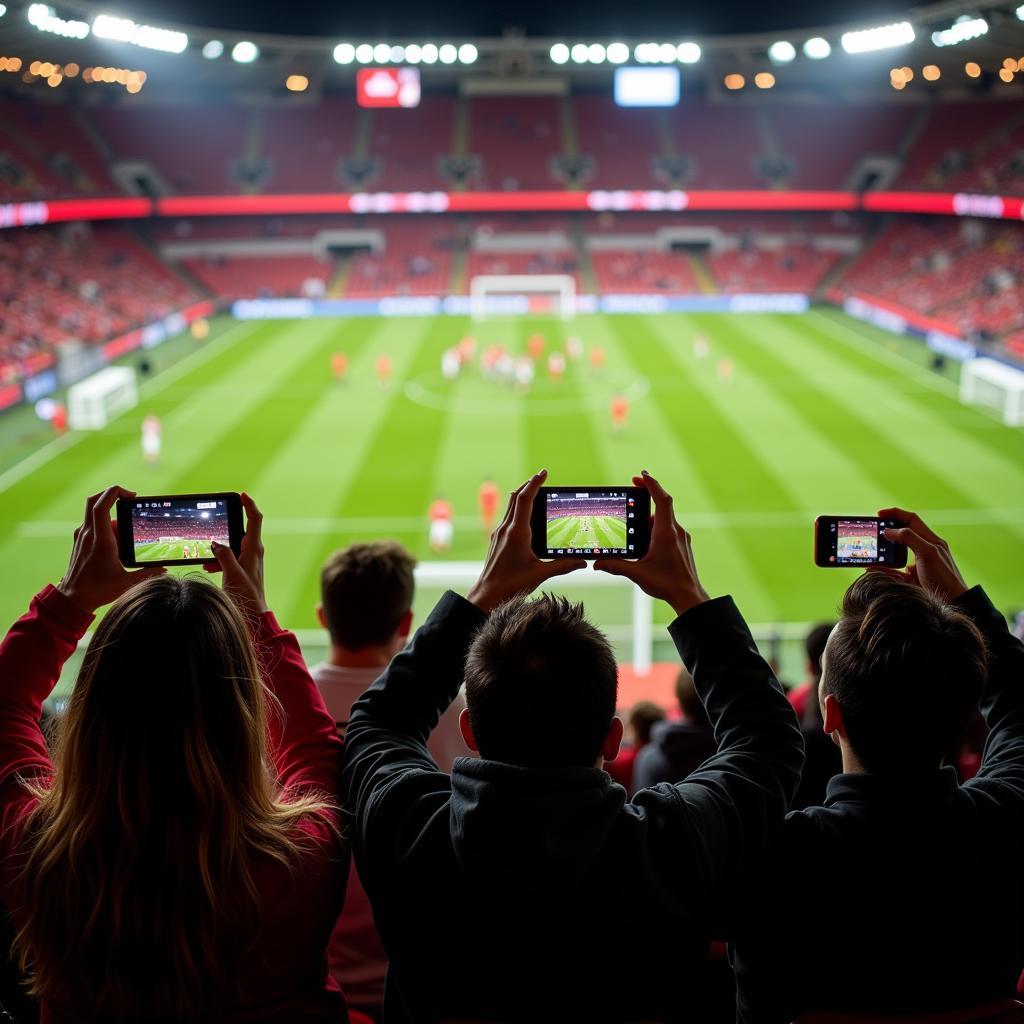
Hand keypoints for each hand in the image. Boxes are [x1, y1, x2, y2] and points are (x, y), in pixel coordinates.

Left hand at [58, 486, 164, 613]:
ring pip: (94, 512)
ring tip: (127, 533)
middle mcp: (88, 534)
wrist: (72, 598)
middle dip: (112, 493)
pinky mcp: (80, 541)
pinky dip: (106, 525)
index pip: (101, 506)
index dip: (115, 492)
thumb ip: (147, 573)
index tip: (132, 495)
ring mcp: (82, 536)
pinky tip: (117, 540)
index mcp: (100, 540)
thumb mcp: (126, 582)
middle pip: (94, 500)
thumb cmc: (98, 590)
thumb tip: (164, 568)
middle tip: (129, 499)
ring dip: (112, 515)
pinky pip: (93, 524)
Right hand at [207, 492, 268, 616]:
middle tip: (212, 524)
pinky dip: (218, 558)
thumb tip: (216, 542)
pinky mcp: (242, 567)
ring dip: (218, 547)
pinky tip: (208, 566)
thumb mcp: (232, 574)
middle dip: (225, 526)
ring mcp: (248, 559)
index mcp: (254, 549)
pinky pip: (229, 556)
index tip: (241, 494)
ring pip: (231, 544)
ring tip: (206, 557)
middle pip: (240, 529)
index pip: (255, 519)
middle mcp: (254, 551)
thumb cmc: (246, 596)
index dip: (249, 504)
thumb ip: (224, 556)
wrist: (255, 614)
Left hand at [466, 469, 585, 612]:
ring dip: (523, 495)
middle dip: (529, 485)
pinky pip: (508, 517)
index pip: (526, 499)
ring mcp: (499, 533)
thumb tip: (583, 561)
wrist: (487, 594)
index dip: (535, 483)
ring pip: (510, 506)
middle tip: (542, 477)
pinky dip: (518, 509)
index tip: (544, 472)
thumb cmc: (511, 585)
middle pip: (516, 497)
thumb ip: (563, 566)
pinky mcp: (496, 539)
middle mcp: (506, 529)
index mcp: (517, 533)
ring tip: (535, 491)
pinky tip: (526, 517)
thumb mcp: (541, 574)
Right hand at [595, 471, 708, 616]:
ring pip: (664, 519)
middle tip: (632, 491)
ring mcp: (681, 538)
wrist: (690, 597)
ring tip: (633, 524)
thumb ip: (616, 566)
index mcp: (666, 533)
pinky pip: (668, 529)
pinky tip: (645, 540)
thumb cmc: (667, 584)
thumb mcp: (637, 574)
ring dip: (649, 517)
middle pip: (662, 506)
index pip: (662, 500)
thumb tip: (597, 563)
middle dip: (647, 497)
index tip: (640, 475)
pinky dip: (656, 528)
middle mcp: (676, 532)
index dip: (652, 485)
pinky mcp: (682, 545)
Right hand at [876, 507, 967, 602]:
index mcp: (930, 540)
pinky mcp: (911, 578)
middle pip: (902, 534)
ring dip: (882, 552)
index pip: (911, 519)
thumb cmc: (944, 577)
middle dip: (887, 531)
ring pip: (895, 553)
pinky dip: (881, 568)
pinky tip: (871, 568)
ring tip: (872, 551)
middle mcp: (924, 550)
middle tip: (873, 532)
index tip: (879, 514)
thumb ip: (909, 538)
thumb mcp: (928, 553)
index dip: (895, 514)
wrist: (952, 602)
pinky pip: (892, 570)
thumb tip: (889, 531)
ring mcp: (917, 564)